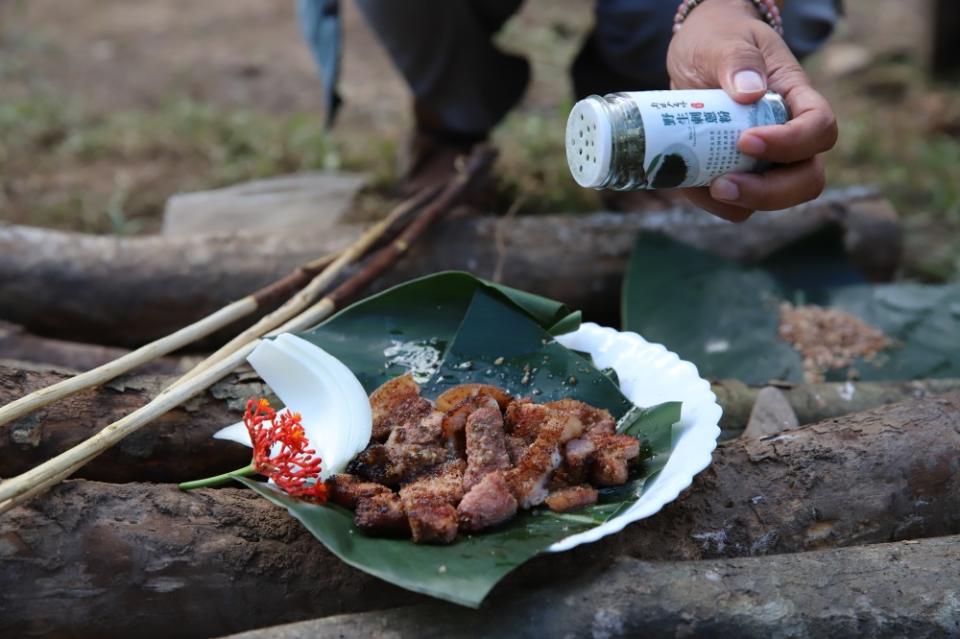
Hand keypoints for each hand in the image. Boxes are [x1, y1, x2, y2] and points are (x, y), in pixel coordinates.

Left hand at [666, 0, 837, 220]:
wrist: (698, 52)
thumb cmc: (719, 39)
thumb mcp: (725, 40)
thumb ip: (736, 60)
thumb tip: (749, 92)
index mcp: (796, 98)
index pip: (818, 129)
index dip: (792, 143)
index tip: (746, 140)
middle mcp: (789, 135)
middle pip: (806, 179)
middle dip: (769, 193)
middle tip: (722, 184)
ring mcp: (764, 159)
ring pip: (772, 200)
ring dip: (736, 203)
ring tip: (699, 184)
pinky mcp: (736, 173)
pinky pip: (734, 205)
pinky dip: (710, 203)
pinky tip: (686, 183)